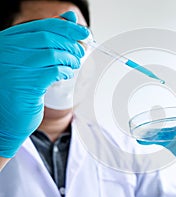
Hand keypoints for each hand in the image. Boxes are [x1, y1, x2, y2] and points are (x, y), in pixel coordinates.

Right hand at [0, 11, 88, 157]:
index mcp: (9, 40)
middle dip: (71, 43)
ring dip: (70, 58)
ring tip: (74, 64)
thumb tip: (70, 16)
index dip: (66, 27)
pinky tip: (67, 74)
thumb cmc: (21, 83)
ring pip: (52, 53)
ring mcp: (14, 68)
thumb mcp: (32, 57)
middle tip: (80, 52)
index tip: (83, 32)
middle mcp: (8, 51)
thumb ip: (50, 37)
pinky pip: (53, 71)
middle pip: (48, 37)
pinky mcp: (25, 85)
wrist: (6, 116)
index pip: (42, 25)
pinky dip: (66, 71)